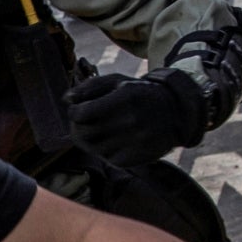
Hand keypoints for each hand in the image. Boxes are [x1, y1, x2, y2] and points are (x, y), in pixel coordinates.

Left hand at [67, 68, 204, 165]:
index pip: (82, 113)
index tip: (77, 110)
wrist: (176, 112)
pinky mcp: (137, 157)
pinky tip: (110, 141)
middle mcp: (131, 120)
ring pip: (93, 148)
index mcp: (125, 98)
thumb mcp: (118, 82)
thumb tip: (66, 99)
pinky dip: (104, 151)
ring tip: (96, 131)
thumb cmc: (139, 94)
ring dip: (89, 140)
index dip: (74, 112)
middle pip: (84, 133)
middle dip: (77, 127)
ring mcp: (135, 141)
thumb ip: (90, 87)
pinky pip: (107, 159)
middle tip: (82, 123)